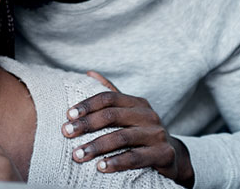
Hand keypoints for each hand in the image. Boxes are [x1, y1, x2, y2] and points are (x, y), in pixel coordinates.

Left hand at [61, 71, 193, 187]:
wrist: (173, 157)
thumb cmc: (142, 133)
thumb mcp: (129, 112)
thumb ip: (111, 94)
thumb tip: (89, 72)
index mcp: (137, 103)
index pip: (108, 97)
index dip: (87, 105)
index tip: (68, 115)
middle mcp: (148, 115)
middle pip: (112, 116)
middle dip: (86, 124)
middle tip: (66, 133)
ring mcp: (158, 134)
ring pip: (122, 137)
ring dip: (97, 146)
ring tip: (78, 154)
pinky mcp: (164, 153)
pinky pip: (136, 158)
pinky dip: (117, 162)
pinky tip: (101, 167)